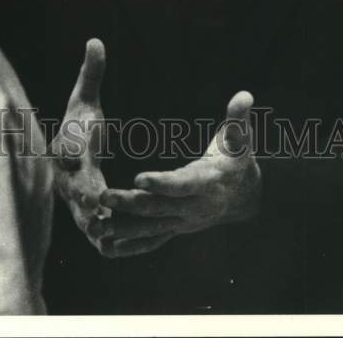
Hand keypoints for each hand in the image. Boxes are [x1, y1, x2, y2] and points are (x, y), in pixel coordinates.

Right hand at [51, 39, 111, 251]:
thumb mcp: (86, 98)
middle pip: (71, 183)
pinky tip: (111, 248)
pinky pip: (88, 226)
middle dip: (81, 192)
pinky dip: (97, 237)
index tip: (77, 157)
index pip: (66, 148)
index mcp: (68, 144)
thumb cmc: (81, 123)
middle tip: (94, 200)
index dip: (70, 152)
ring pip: (78, 211)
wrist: (71, 154)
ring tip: (104, 231)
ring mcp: (72, 196)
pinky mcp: (83, 212)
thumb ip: (92, 73)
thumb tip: (95, 40)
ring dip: (89, 221)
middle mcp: (66, 173)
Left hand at [96, 91, 260, 258]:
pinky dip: (131, 245)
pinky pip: (152, 240)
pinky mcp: (176, 228)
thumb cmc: (237, 158)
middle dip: (131, 203)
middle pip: (159, 207)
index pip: (183, 184)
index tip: (139, 177)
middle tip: (104, 196)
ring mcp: (184, 221)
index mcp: (208, 182)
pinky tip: (107, 247)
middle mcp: (195, 207)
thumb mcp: (241, 137)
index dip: (162, 182)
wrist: (245, 195)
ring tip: (97, 225)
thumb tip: (245, 94)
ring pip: (151, 227)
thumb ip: (238, 116)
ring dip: (124, 227)